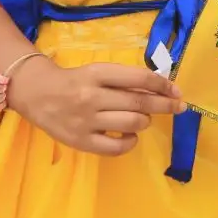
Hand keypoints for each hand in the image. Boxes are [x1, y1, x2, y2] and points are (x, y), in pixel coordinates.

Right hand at [8, 59, 185, 156]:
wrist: (38, 94)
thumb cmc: (75, 81)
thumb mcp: (98, 71)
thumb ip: (125, 79)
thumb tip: (162, 87)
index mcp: (97, 73)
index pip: (139, 78)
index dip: (163, 85)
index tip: (177, 91)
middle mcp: (92, 96)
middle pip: (140, 102)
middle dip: (165, 105)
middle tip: (179, 107)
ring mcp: (86, 120)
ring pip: (132, 123)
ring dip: (146, 121)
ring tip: (143, 118)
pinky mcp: (81, 141)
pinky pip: (116, 147)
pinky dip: (131, 142)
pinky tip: (131, 136)